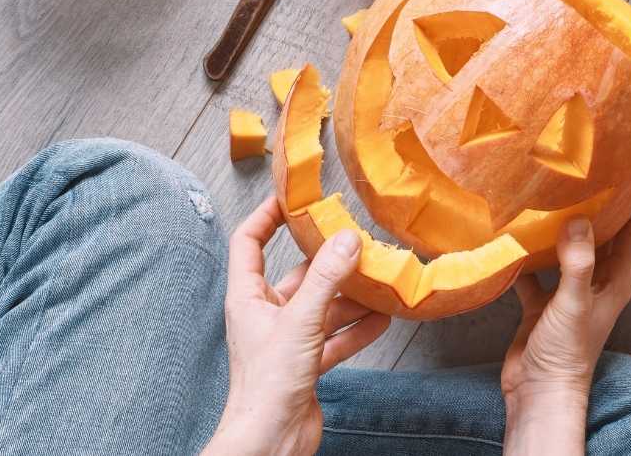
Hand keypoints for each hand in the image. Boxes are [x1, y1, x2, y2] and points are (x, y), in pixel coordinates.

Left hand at [202, 197, 389, 455]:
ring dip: (352, 296)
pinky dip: (358, 328)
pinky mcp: (307, 363)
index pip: (249, 242)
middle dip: (330, 261)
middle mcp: (266, 315)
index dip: (268, 216)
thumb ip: (327, 279)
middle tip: (359, 241)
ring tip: (382, 280)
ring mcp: (287, 340)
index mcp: (248, 298)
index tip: (293, 198)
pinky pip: (336, 337)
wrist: (270, 442)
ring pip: (324, 306)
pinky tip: (383, 318)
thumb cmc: (267, 386)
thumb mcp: (301, 322)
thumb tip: (347, 239)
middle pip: (299, 275)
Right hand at [501, 186, 630, 454]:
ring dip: (563, 225)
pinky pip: (536, 270)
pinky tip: (512, 234)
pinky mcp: (542, 303)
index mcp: (616, 281)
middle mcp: (597, 282)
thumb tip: (577, 220)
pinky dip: (526, 253)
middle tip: (595, 168)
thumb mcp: (574, 303)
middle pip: (606, 234)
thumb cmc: (566, 353)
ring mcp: (569, 292)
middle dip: (604, 204)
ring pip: (569, 249)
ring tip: (552, 192)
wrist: (539, 392)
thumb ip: (578, 262)